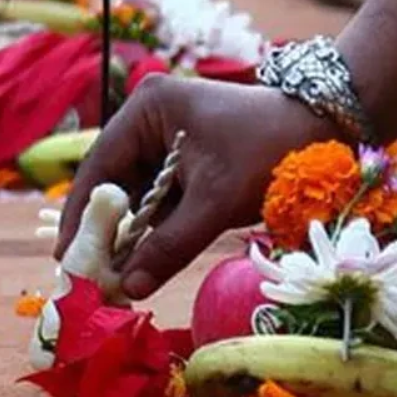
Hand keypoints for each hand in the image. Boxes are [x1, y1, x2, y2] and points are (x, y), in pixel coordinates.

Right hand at [54, 75, 340, 299]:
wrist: (329, 131)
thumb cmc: (271, 150)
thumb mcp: (216, 200)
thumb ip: (171, 244)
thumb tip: (130, 287)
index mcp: (148, 109)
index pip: (100, 168)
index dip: (82, 217)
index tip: (68, 259)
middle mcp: (151, 122)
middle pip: (114, 185)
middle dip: (105, 234)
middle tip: (88, 279)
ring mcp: (170, 143)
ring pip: (137, 200)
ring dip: (129, 239)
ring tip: (111, 281)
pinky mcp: (190, 165)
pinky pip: (161, 205)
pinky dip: (154, 234)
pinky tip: (142, 267)